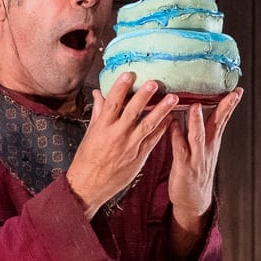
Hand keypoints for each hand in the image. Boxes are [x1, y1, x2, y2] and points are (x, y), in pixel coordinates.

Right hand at [68, 72, 176, 216]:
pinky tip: (171, 118)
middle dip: (145, 96)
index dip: (121, 87)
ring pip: (148, 125)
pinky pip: (153, 140)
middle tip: (156, 83)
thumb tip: (98, 93)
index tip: (129, 74)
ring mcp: (130, 147)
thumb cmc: (87, 159)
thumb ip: (99, 112)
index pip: (113, 103)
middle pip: (133, 112)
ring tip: (174, 98)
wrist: (89, 186)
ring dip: (162, 110)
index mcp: (103, 127)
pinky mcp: (139, 157)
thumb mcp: (90, 133)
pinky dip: (163, 129)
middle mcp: (117, 135)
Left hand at [167, 88, 241, 235]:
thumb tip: (196, 106)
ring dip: (197, 121)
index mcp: (212, 142)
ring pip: (198, 137)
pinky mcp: (184, 168)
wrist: (193, 201)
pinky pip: (180, 150)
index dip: (230, 105)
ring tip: (196, 106)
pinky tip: (173, 124)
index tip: (238, 90)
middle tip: (230, 94)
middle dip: (224, 109)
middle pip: (217, 125)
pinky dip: (176, 136)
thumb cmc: (194, 170)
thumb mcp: (202, 149)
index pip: (223, 120)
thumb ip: (200, 130)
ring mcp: (197, 158)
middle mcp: (207, 148)